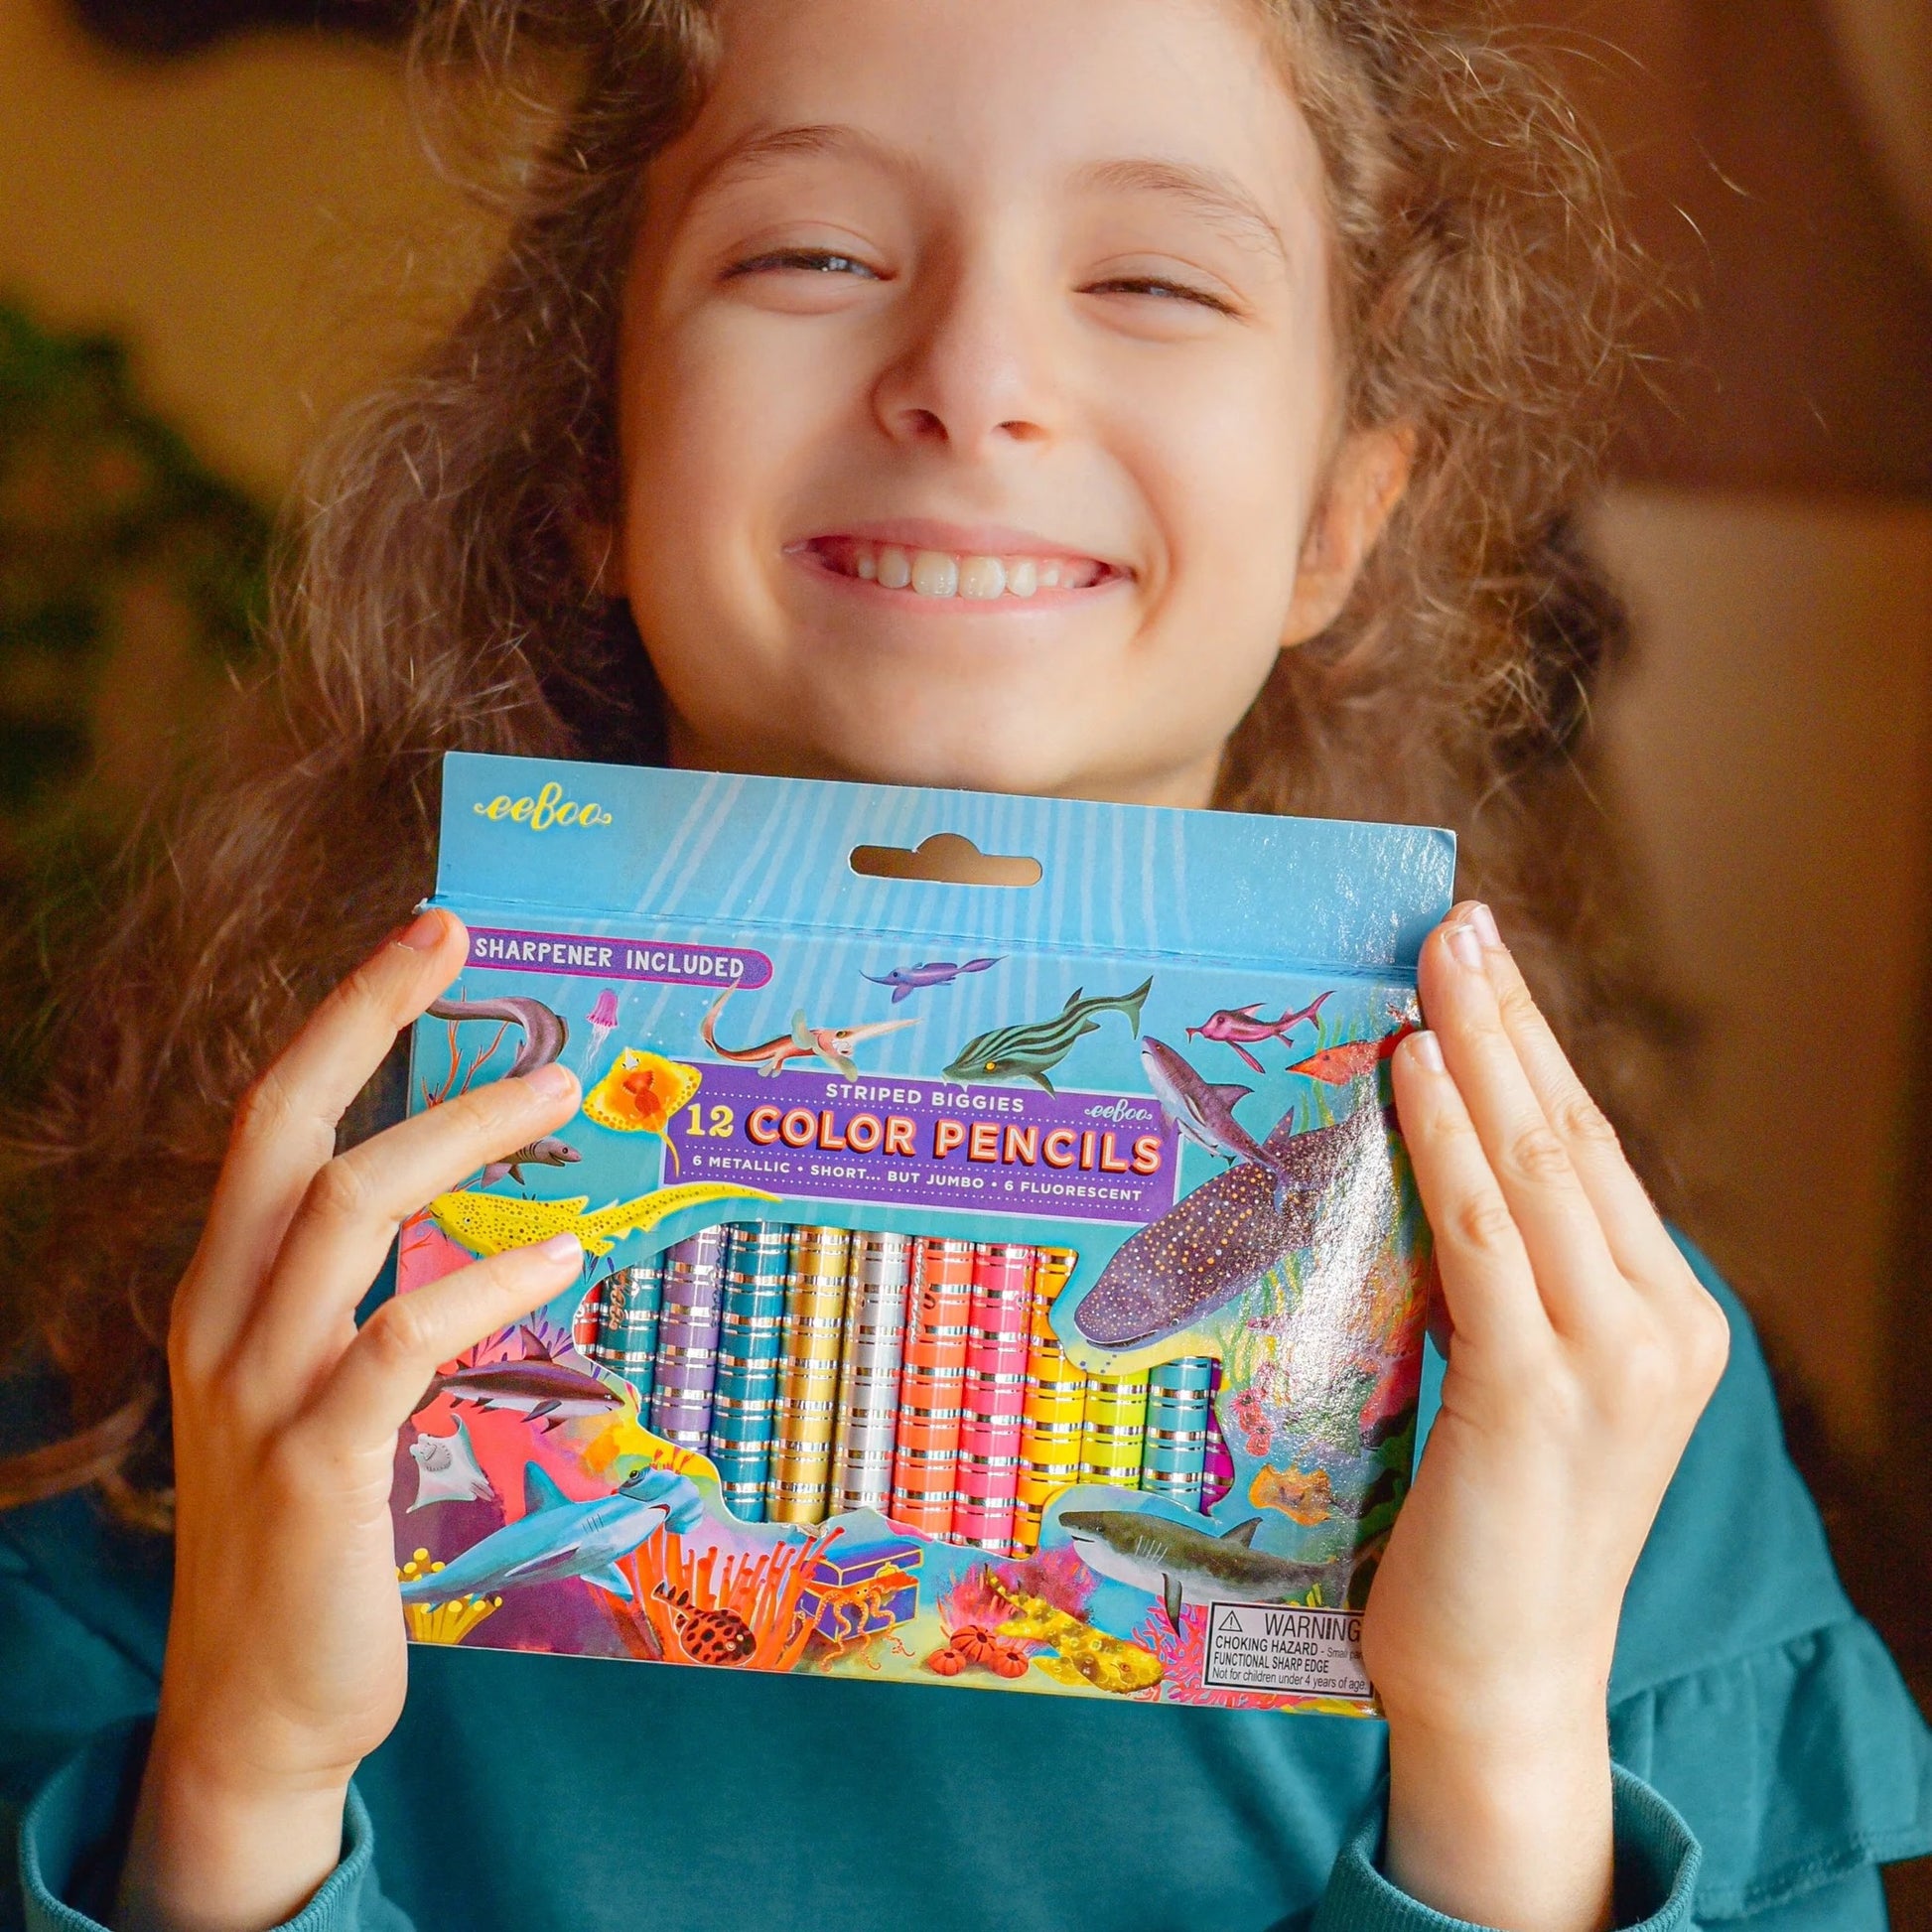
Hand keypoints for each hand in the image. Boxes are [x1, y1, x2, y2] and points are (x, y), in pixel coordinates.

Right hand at [119, 912, 583, 1931]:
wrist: (257, 1707)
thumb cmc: (309, 1535)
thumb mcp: (314, 1393)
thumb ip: (360, 1298)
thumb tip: (463, 1205)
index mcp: (225, 1293)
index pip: (269, 1122)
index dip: (343, 1018)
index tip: (424, 937)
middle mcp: (224, 1323)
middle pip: (286, 1131)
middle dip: (367, 1016)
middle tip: (460, 939)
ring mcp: (262, 1393)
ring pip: (348, 1209)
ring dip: (459, 1131)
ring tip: (560, 1088)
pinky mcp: (317, 1466)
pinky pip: (401, 1339)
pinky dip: (485, 1281)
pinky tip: (564, 1253)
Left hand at [1369, 902, 1729, 1931]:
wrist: (1501, 1681)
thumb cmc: (1485, 1531)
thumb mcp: (1510, 1381)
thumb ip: (1496, 1280)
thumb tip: (1425, 1160)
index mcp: (1665, 1315)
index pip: (1590, 1152)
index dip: (1532, 1049)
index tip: (1483, 965)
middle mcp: (1659, 1323)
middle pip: (1571, 1134)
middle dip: (1507, 1017)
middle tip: (1457, 922)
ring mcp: (1610, 1358)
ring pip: (1534, 1165)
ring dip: (1476, 1048)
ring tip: (1435, 960)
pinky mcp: (1536, 1392)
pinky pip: (1482, 1234)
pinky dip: (1442, 1140)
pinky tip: (1406, 1070)